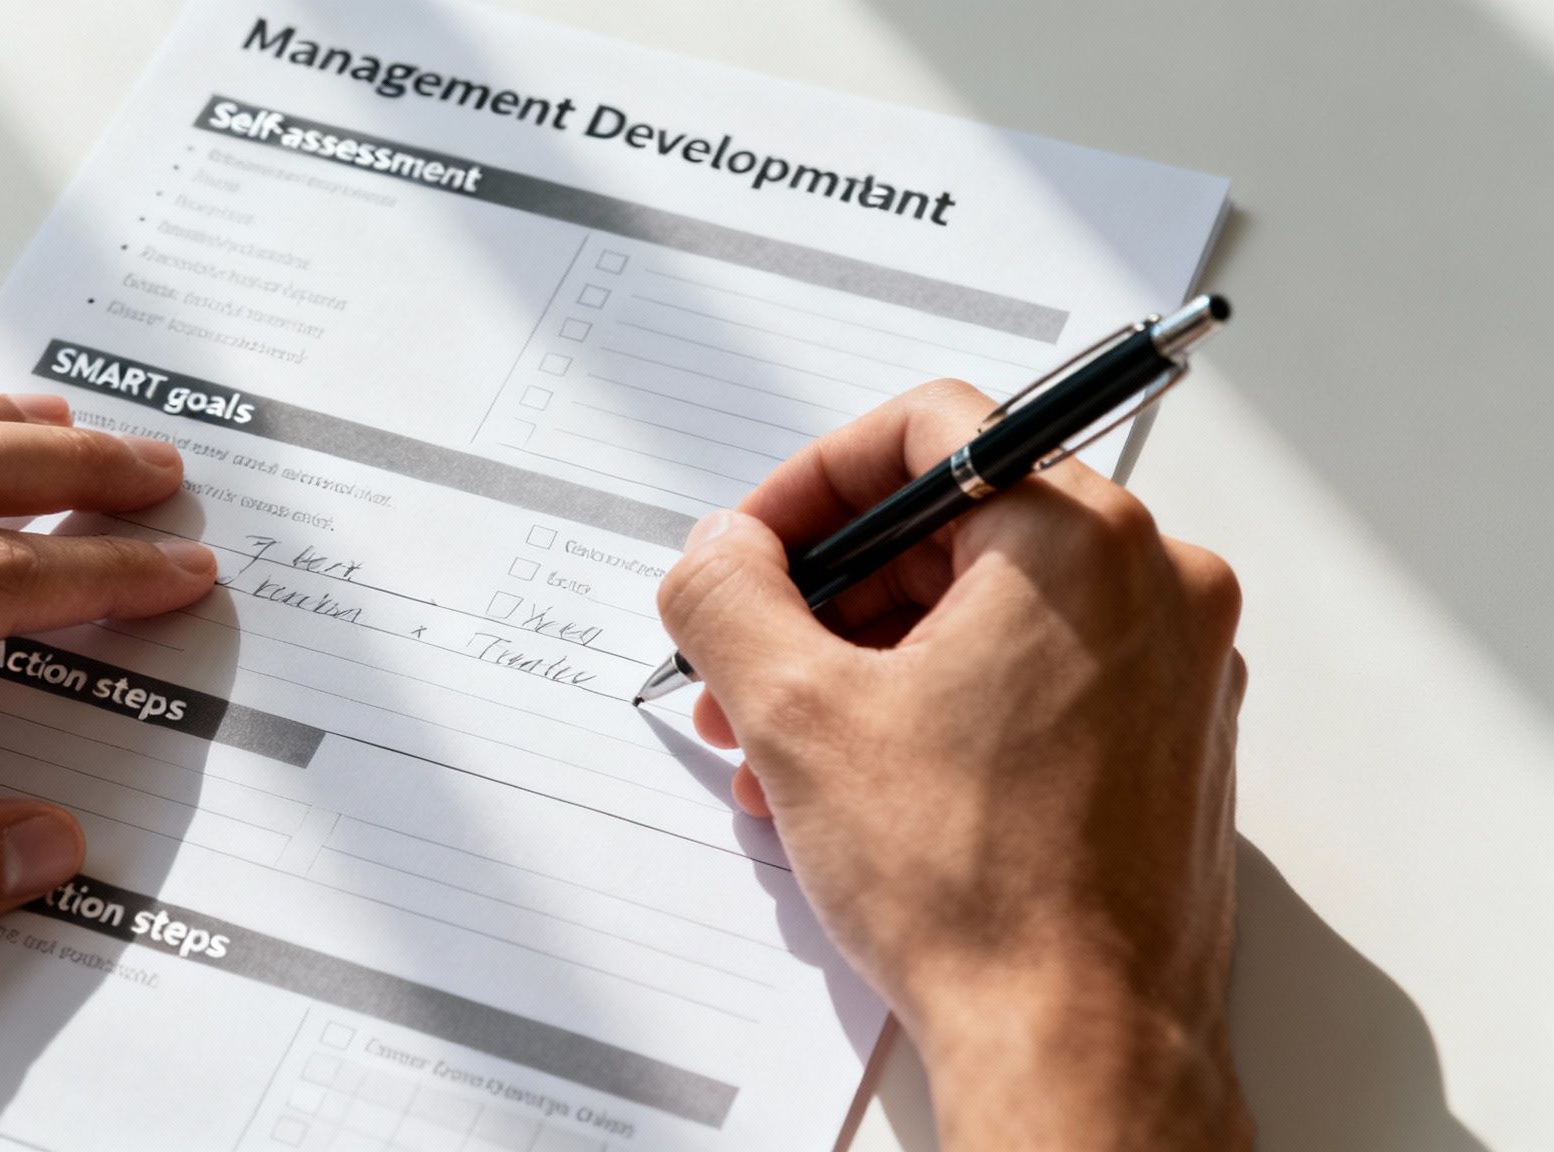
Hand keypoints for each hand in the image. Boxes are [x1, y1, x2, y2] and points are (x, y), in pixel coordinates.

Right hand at [657, 381, 1250, 1149]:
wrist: (1077, 1045)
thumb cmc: (976, 890)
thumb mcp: (796, 716)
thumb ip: (730, 596)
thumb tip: (719, 552)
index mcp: (1082, 542)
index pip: (929, 430)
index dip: (812, 482)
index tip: (755, 550)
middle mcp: (1154, 586)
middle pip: (953, 528)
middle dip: (826, 598)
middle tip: (749, 663)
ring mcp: (1173, 669)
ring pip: (986, 613)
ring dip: (866, 663)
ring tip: (783, 749)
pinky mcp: (1165, 741)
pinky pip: (1030, 680)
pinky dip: (937, 707)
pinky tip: (857, 784)